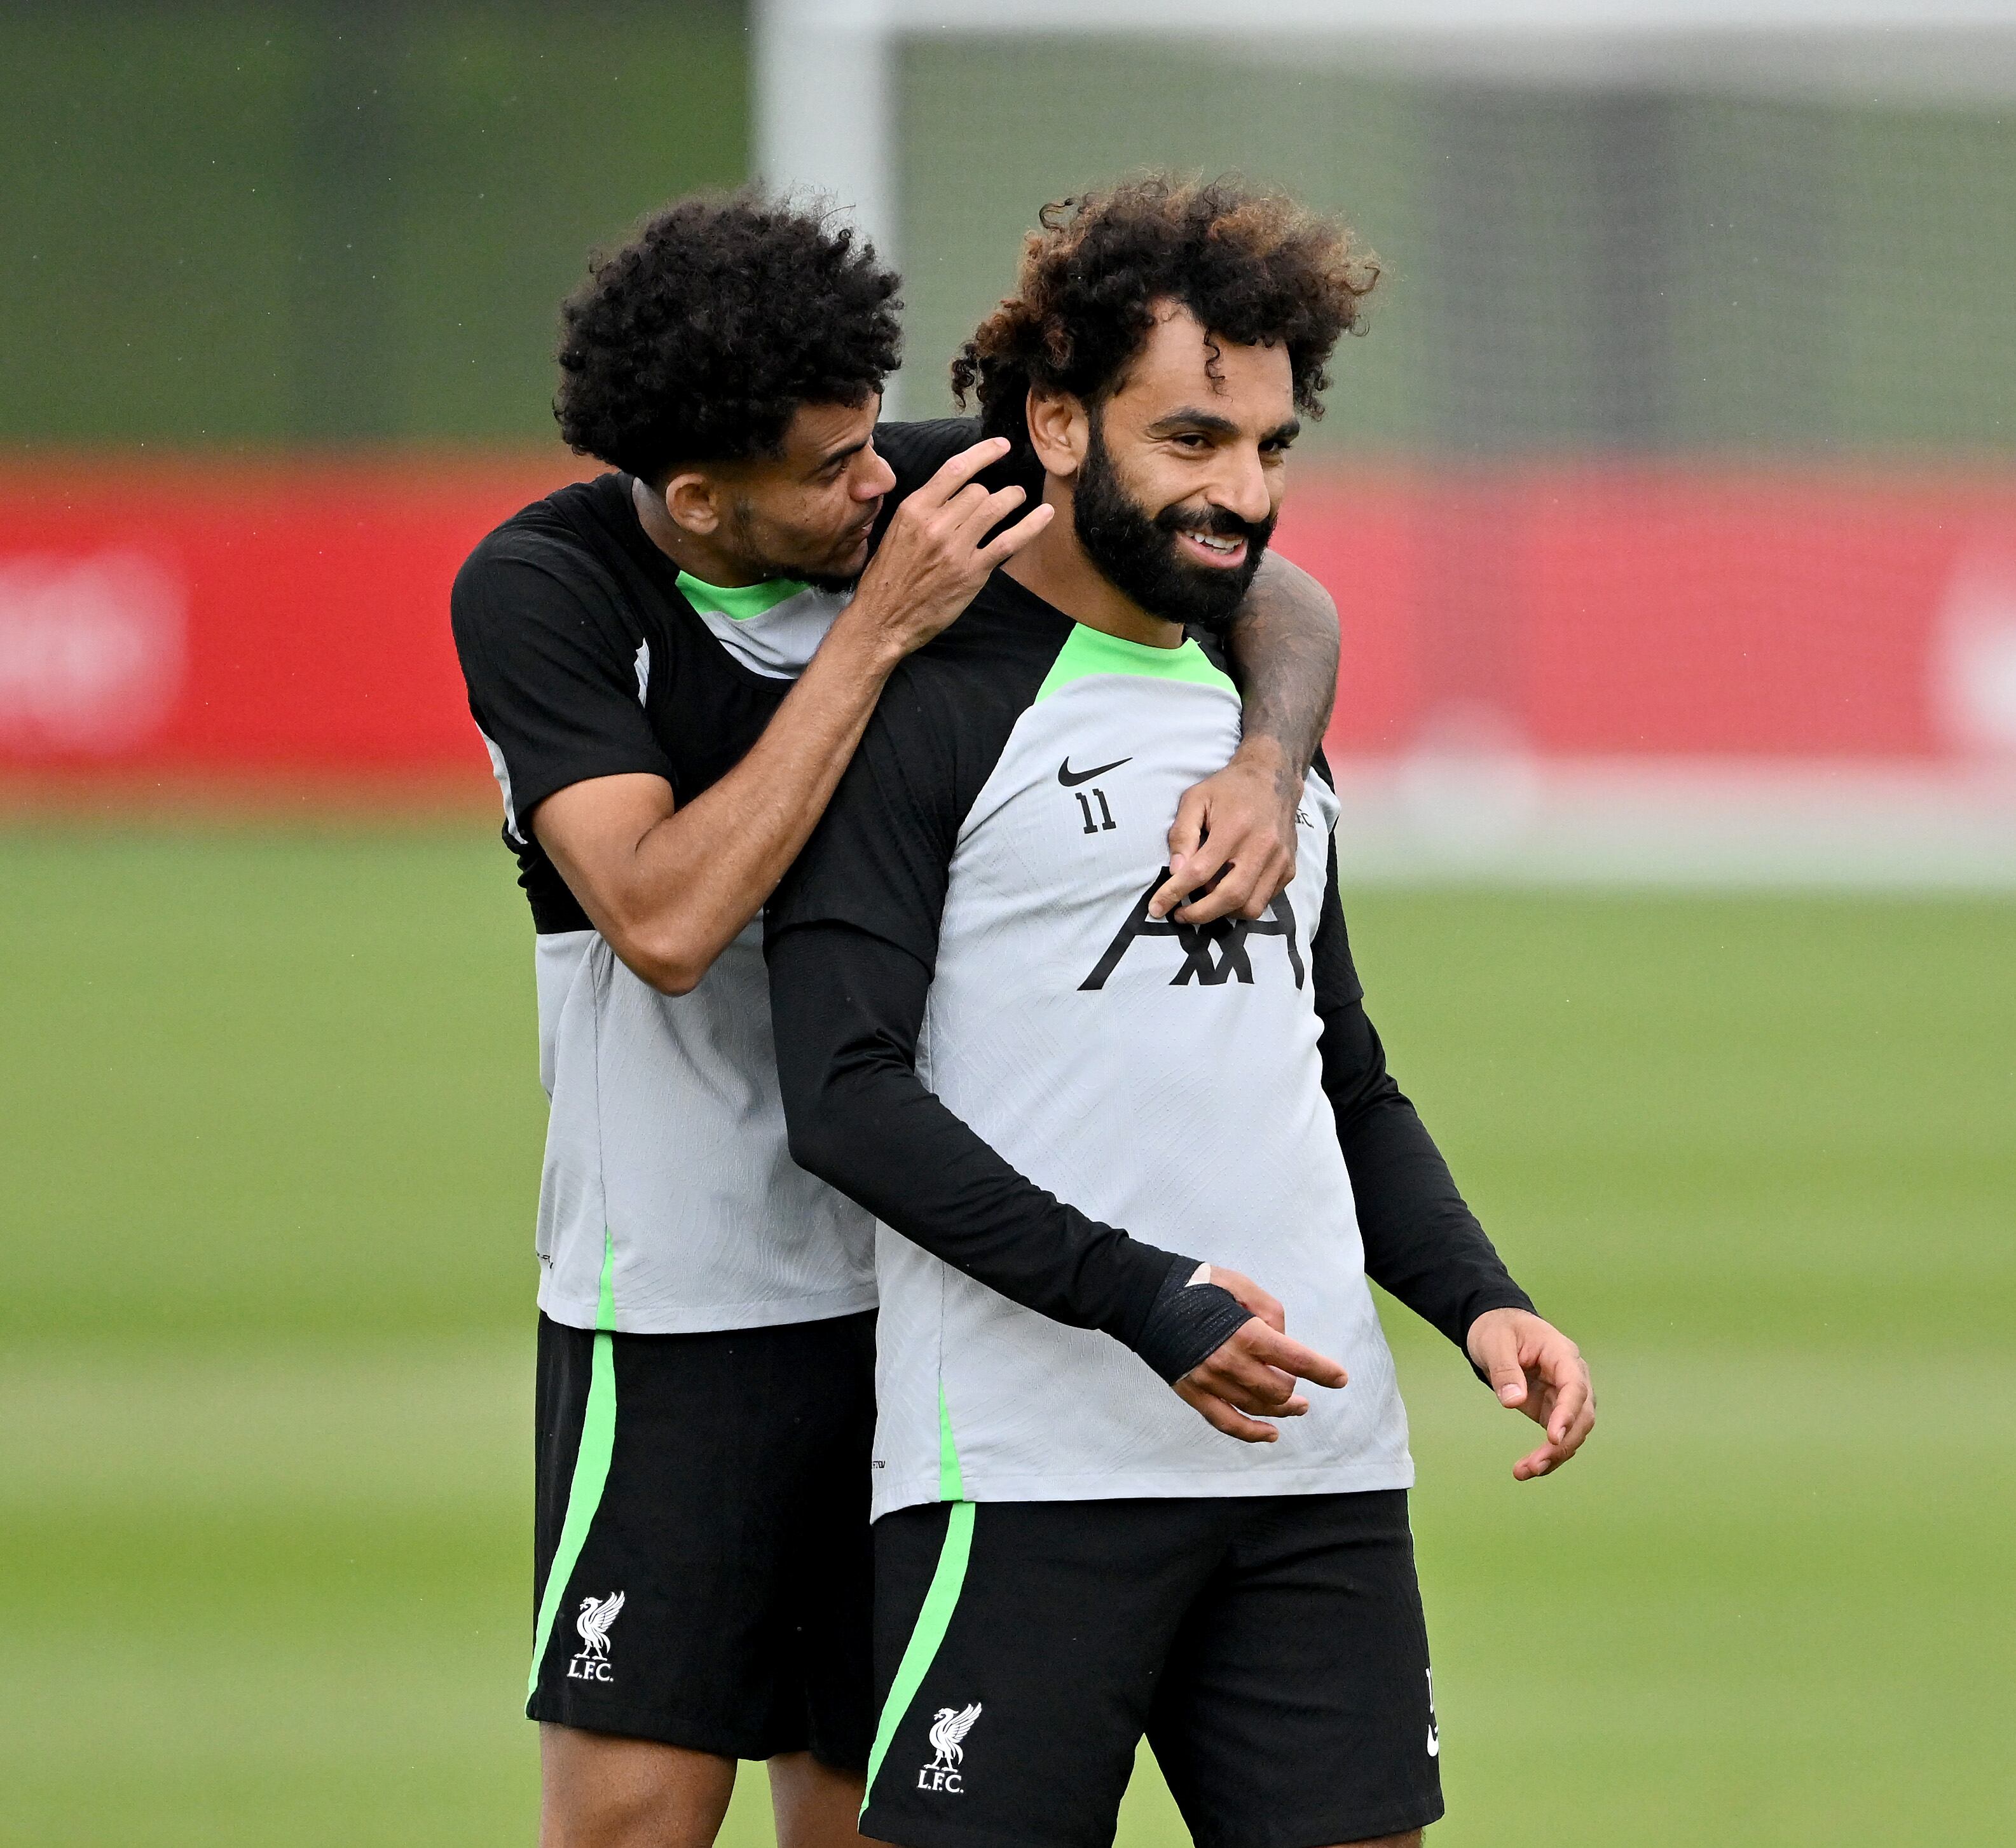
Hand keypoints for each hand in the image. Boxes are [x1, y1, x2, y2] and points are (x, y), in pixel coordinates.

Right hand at [842, 438, 1051, 660]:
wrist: (882, 619)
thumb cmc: (887, 578)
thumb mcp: (895, 532)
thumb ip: (922, 511)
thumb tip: (950, 494)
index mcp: (914, 509)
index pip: (955, 469)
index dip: (984, 453)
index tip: (1001, 447)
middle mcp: (935, 524)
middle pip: (978, 490)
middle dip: (990, 492)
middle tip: (999, 497)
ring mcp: (955, 548)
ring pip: (994, 507)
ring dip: (1012, 498)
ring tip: (1017, 497)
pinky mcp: (972, 572)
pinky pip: (1008, 541)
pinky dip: (1030, 525)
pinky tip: (1045, 515)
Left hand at [1149, 737, 1299, 923]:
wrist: (1273, 778)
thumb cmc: (1228, 788)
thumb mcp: (1195, 800)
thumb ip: (1182, 835)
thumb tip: (1175, 872)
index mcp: (1234, 828)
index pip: (1200, 872)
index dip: (1175, 893)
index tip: (1157, 908)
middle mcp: (1261, 847)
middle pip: (1230, 897)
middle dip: (1200, 914)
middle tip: (1181, 915)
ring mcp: (1279, 860)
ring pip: (1251, 906)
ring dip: (1224, 913)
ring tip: (1206, 902)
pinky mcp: (1289, 868)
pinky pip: (1265, 900)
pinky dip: (1243, 904)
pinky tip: (1228, 891)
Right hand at [1173, 1265, 1348, 1443]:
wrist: (1143, 1297)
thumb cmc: (1194, 1285)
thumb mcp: (1239, 1283)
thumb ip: (1268, 1310)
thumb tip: (1281, 1339)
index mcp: (1246, 1333)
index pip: (1296, 1360)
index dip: (1323, 1371)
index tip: (1340, 1379)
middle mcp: (1230, 1363)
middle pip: (1278, 1390)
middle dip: (1294, 1387)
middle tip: (1298, 1381)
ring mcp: (1209, 1382)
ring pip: (1256, 1408)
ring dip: (1281, 1410)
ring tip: (1297, 1407)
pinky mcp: (1192, 1393)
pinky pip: (1226, 1422)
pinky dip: (1251, 1433)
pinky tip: (1270, 1435)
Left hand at [1466, 1307, 1595, 1479]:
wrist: (1497, 1329)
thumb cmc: (1499, 1330)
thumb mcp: (1494, 1343)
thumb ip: (1505, 1370)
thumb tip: (1513, 1402)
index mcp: (1561, 1354)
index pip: (1574, 1386)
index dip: (1568, 1413)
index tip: (1553, 1437)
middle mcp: (1572, 1377)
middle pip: (1581, 1415)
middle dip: (1562, 1443)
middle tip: (1535, 1464)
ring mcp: (1565, 1396)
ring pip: (1574, 1432)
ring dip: (1555, 1455)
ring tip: (1525, 1471)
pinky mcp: (1553, 1410)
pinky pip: (1559, 1437)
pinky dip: (1547, 1454)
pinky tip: (1529, 1468)